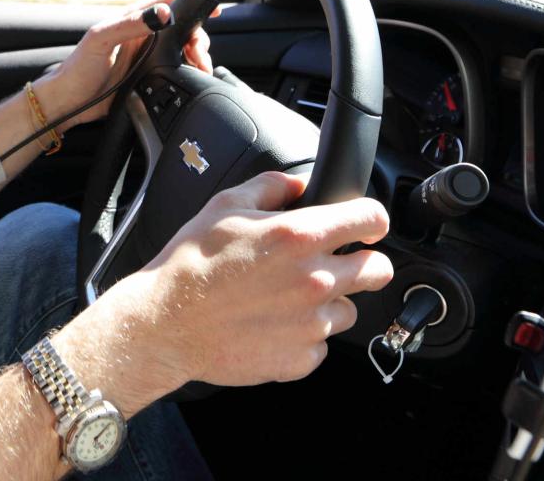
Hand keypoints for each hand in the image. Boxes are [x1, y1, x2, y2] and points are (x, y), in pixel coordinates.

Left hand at [35, 0, 212, 129]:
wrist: (69, 103)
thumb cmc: (77, 68)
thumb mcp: (101, 40)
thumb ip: (130, 24)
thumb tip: (163, 14)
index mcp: (130, 20)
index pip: (166, 4)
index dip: (189, 5)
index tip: (211, 10)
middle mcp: (142, 36)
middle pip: (181, 29)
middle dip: (197, 37)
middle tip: (199, 52)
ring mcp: (147, 57)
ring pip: (182, 50)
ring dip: (197, 55)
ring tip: (199, 66)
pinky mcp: (150, 77)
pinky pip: (177, 70)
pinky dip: (189, 72)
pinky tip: (193, 77)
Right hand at [110, 171, 392, 392]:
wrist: (166, 323)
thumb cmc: (190, 264)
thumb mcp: (224, 206)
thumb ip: (271, 187)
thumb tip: (298, 184)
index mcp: (300, 236)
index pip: (372, 219)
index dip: (371, 219)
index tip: (366, 225)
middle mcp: (315, 280)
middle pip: (378, 270)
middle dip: (364, 262)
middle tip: (337, 263)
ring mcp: (312, 324)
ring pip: (349, 310)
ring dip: (328, 302)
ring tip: (287, 299)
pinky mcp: (302, 358)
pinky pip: (321, 345)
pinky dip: (304, 335)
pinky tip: (272, 324)